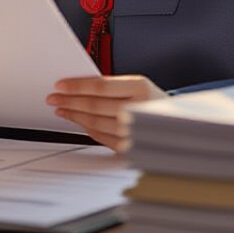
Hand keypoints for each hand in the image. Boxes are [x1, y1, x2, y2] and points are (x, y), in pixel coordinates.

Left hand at [47, 74, 167, 151]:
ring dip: (74, 116)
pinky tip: (78, 122)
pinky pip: (102, 137)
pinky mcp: (131, 147)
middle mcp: (139, 108)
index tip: (60, 85)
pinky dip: (87, 129)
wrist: (180, 123)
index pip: (101, 85)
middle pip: (95, 105)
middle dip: (70, 101)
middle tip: (54, 98)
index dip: (77, 86)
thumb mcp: (137, 86)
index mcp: (141, 87)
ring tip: (62, 109)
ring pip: (96, 123)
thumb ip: (111, 86)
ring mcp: (135, 130)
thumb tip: (77, 88)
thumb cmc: (151, 101)